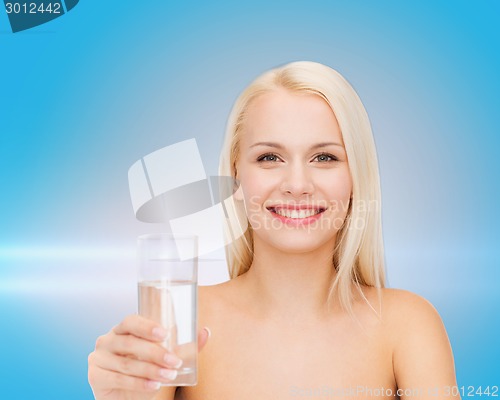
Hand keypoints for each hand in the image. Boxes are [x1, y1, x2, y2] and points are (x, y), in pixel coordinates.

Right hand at [88, 315, 209, 399]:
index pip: (131, 321)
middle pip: (130, 343)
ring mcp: (98, 358)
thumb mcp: (165, 358)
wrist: (129, 397)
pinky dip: (138, 384)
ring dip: (150, 370)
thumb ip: (185, 347)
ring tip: (169, 376)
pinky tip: (153, 386)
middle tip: (174, 362)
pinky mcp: (95, 377)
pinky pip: (118, 379)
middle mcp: (107, 340)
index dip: (146, 326)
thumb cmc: (147, 371)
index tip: (165, 333)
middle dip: (155, 353)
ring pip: (127, 363)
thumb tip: (206, 332)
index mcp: (123, 329)